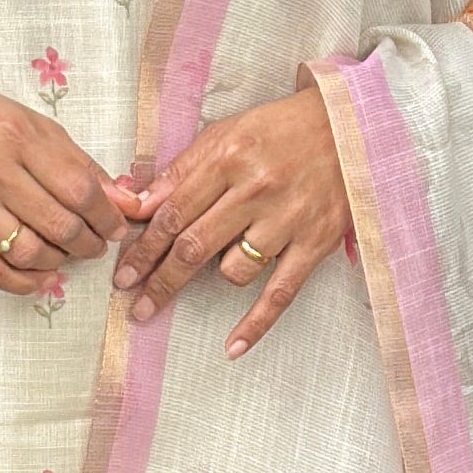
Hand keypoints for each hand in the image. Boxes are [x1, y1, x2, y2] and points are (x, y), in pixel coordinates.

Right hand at [0, 73, 138, 293]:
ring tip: (66, 254)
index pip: (78, 189)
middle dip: (88, 244)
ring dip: (59, 262)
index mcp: (16, 136)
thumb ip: (79, 165)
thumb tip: (126, 203)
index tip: (116, 226)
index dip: (107, 216)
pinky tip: (40, 275)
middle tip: (94, 244)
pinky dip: (23, 282)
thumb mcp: (33, 126)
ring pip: (27, 252)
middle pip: (57, 225)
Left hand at [113, 80, 349, 355]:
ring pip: (233, 270)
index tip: (124, 275)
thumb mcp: (226, 134)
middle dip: (160, 280)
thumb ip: (182, 170)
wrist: (347, 125)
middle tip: (137, 305)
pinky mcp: (315, 243)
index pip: (173, 213)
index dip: (144, 249)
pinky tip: (233, 347)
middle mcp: (255, 190)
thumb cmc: (279, 130)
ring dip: (218, 274)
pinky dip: (256, 323)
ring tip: (224, 260)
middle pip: (194, 247)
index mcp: (228, 159)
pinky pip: (280, 293)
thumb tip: (138, 205)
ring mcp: (287, 219)